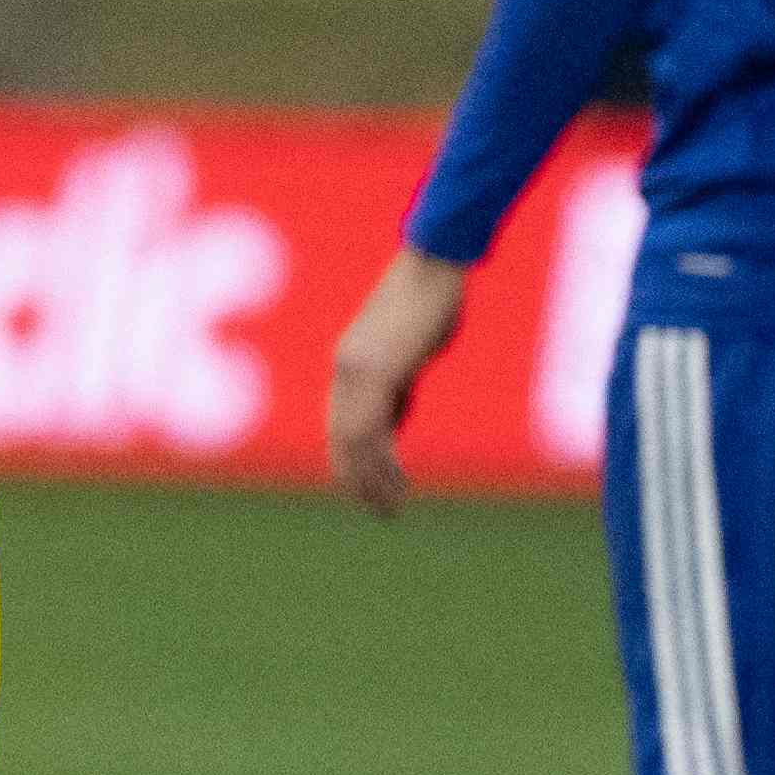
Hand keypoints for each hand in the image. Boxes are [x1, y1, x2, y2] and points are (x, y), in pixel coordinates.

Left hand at [324, 246, 472, 517]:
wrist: (436, 263)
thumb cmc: (432, 298)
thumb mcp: (409, 350)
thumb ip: (396, 383)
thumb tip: (392, 419)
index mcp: (349, 361)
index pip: (338, 425)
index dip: (351, 462)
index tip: (370, 489)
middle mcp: (345, 368)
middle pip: (339, 439)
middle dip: (357, 480)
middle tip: (380, 510)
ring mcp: (357, 370)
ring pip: (352, 443)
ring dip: (371, 480)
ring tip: (392, 508)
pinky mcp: (378, 372)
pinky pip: (372, 431)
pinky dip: (384, 465)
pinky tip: (400, 485)